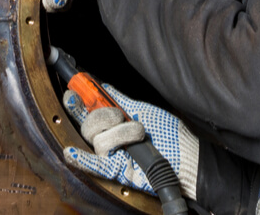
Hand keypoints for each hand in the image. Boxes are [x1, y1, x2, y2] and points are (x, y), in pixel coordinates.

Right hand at [61, 83, 197, 199]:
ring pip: (98, 141)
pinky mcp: (117, 171)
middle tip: (119, 115)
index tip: (74, 90)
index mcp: (114, 123)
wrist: (186, 156)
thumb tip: (105, 87)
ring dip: (120, 134)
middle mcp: (110, 138)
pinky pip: (96, 165)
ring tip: (139, 134)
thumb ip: (121, 100)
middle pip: (87, 126)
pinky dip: (83, 160)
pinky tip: (73, 153)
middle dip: (102, 116)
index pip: (88, 111)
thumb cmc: (169, 134)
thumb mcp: (143, 111)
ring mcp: (113, 155)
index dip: (78, 101)